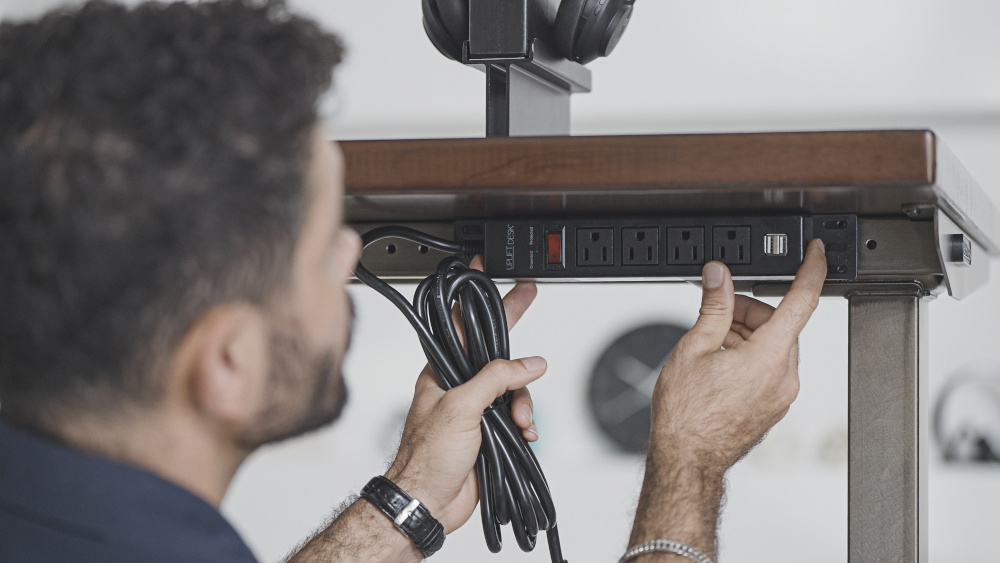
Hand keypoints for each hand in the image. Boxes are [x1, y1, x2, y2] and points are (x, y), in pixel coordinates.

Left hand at [385, 257, 541, 533]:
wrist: (427, 503)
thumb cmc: (425, 458)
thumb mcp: (460, 408)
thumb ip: (494, 379)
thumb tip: (527, 363)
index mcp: (442, 373)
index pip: (466, 326)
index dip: (480, 298)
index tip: (490, 271)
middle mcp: (459, 387)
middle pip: (496, 353)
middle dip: (514, 335)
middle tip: (528, 295)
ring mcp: (475, 410)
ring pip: (512, 389)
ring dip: (522, 403)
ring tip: (519, 422)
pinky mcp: (489, 433)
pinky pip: (516, 417)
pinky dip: (526, 424)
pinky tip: (524, 434)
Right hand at [650, 239, 826, 472]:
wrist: (686, 459)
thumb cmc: (686, 415)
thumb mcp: (694, 347)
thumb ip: (713, 306)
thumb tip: (719, 277)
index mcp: (770, 357)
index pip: (802, 301)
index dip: (812, 270)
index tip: (817, 252)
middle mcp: (784, 377)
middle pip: (779, 324)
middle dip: (748, 311)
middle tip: (717, 311)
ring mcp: (781, 395)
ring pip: (773, 346)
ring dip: (745, 335)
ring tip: (709, 344)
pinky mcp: (772, 407)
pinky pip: (769, 369)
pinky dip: (748, 356)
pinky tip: (717, 362)